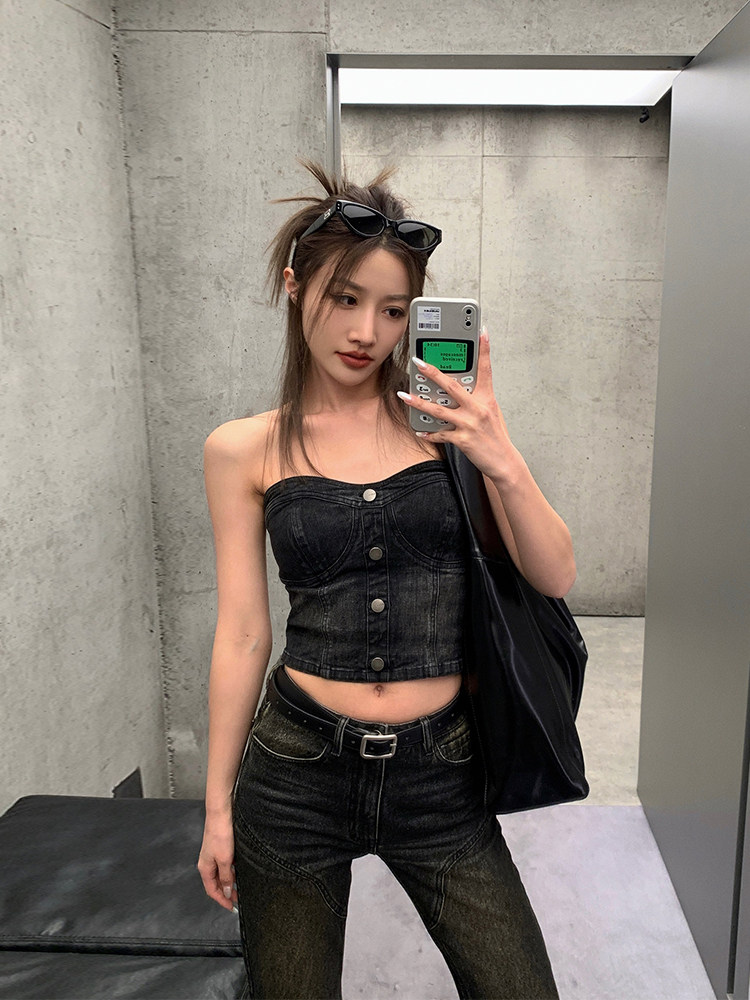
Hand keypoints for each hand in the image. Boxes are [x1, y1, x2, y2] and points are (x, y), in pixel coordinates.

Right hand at [196, 811, 237, 911]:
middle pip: (216, 884)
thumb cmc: (220, 833)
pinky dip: (231, 871)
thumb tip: (226, 892)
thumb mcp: (225, 860)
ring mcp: (213, 856)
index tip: (231, 907)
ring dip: (230, 882)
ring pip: (221, 875)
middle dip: (227, 893)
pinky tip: (239, 871)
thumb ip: (226, 877)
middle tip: (239, 899)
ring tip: (240, 887)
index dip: (222, 900)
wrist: (221, 813)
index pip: (212, 891)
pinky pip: (224, 865)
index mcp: (205, 868)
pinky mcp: (220, 849)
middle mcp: (207, 863)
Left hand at [397, 329, 520, 484]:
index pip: (486, 370)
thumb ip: (477, 399)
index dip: (484, 350)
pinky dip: (429, 432)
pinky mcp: (462, 439)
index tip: (481, 332)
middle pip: (452, 386)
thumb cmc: (496, 436)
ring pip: (439, 409)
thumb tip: (459, 390)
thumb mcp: (491, 411)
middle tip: (419, 362)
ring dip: (419, 402)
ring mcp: (469, 424)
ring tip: (405, 395)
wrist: (504, 461)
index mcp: (487, 398)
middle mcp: (478, 408)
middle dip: (433, 373)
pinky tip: (419, 429)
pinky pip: (440, 433)